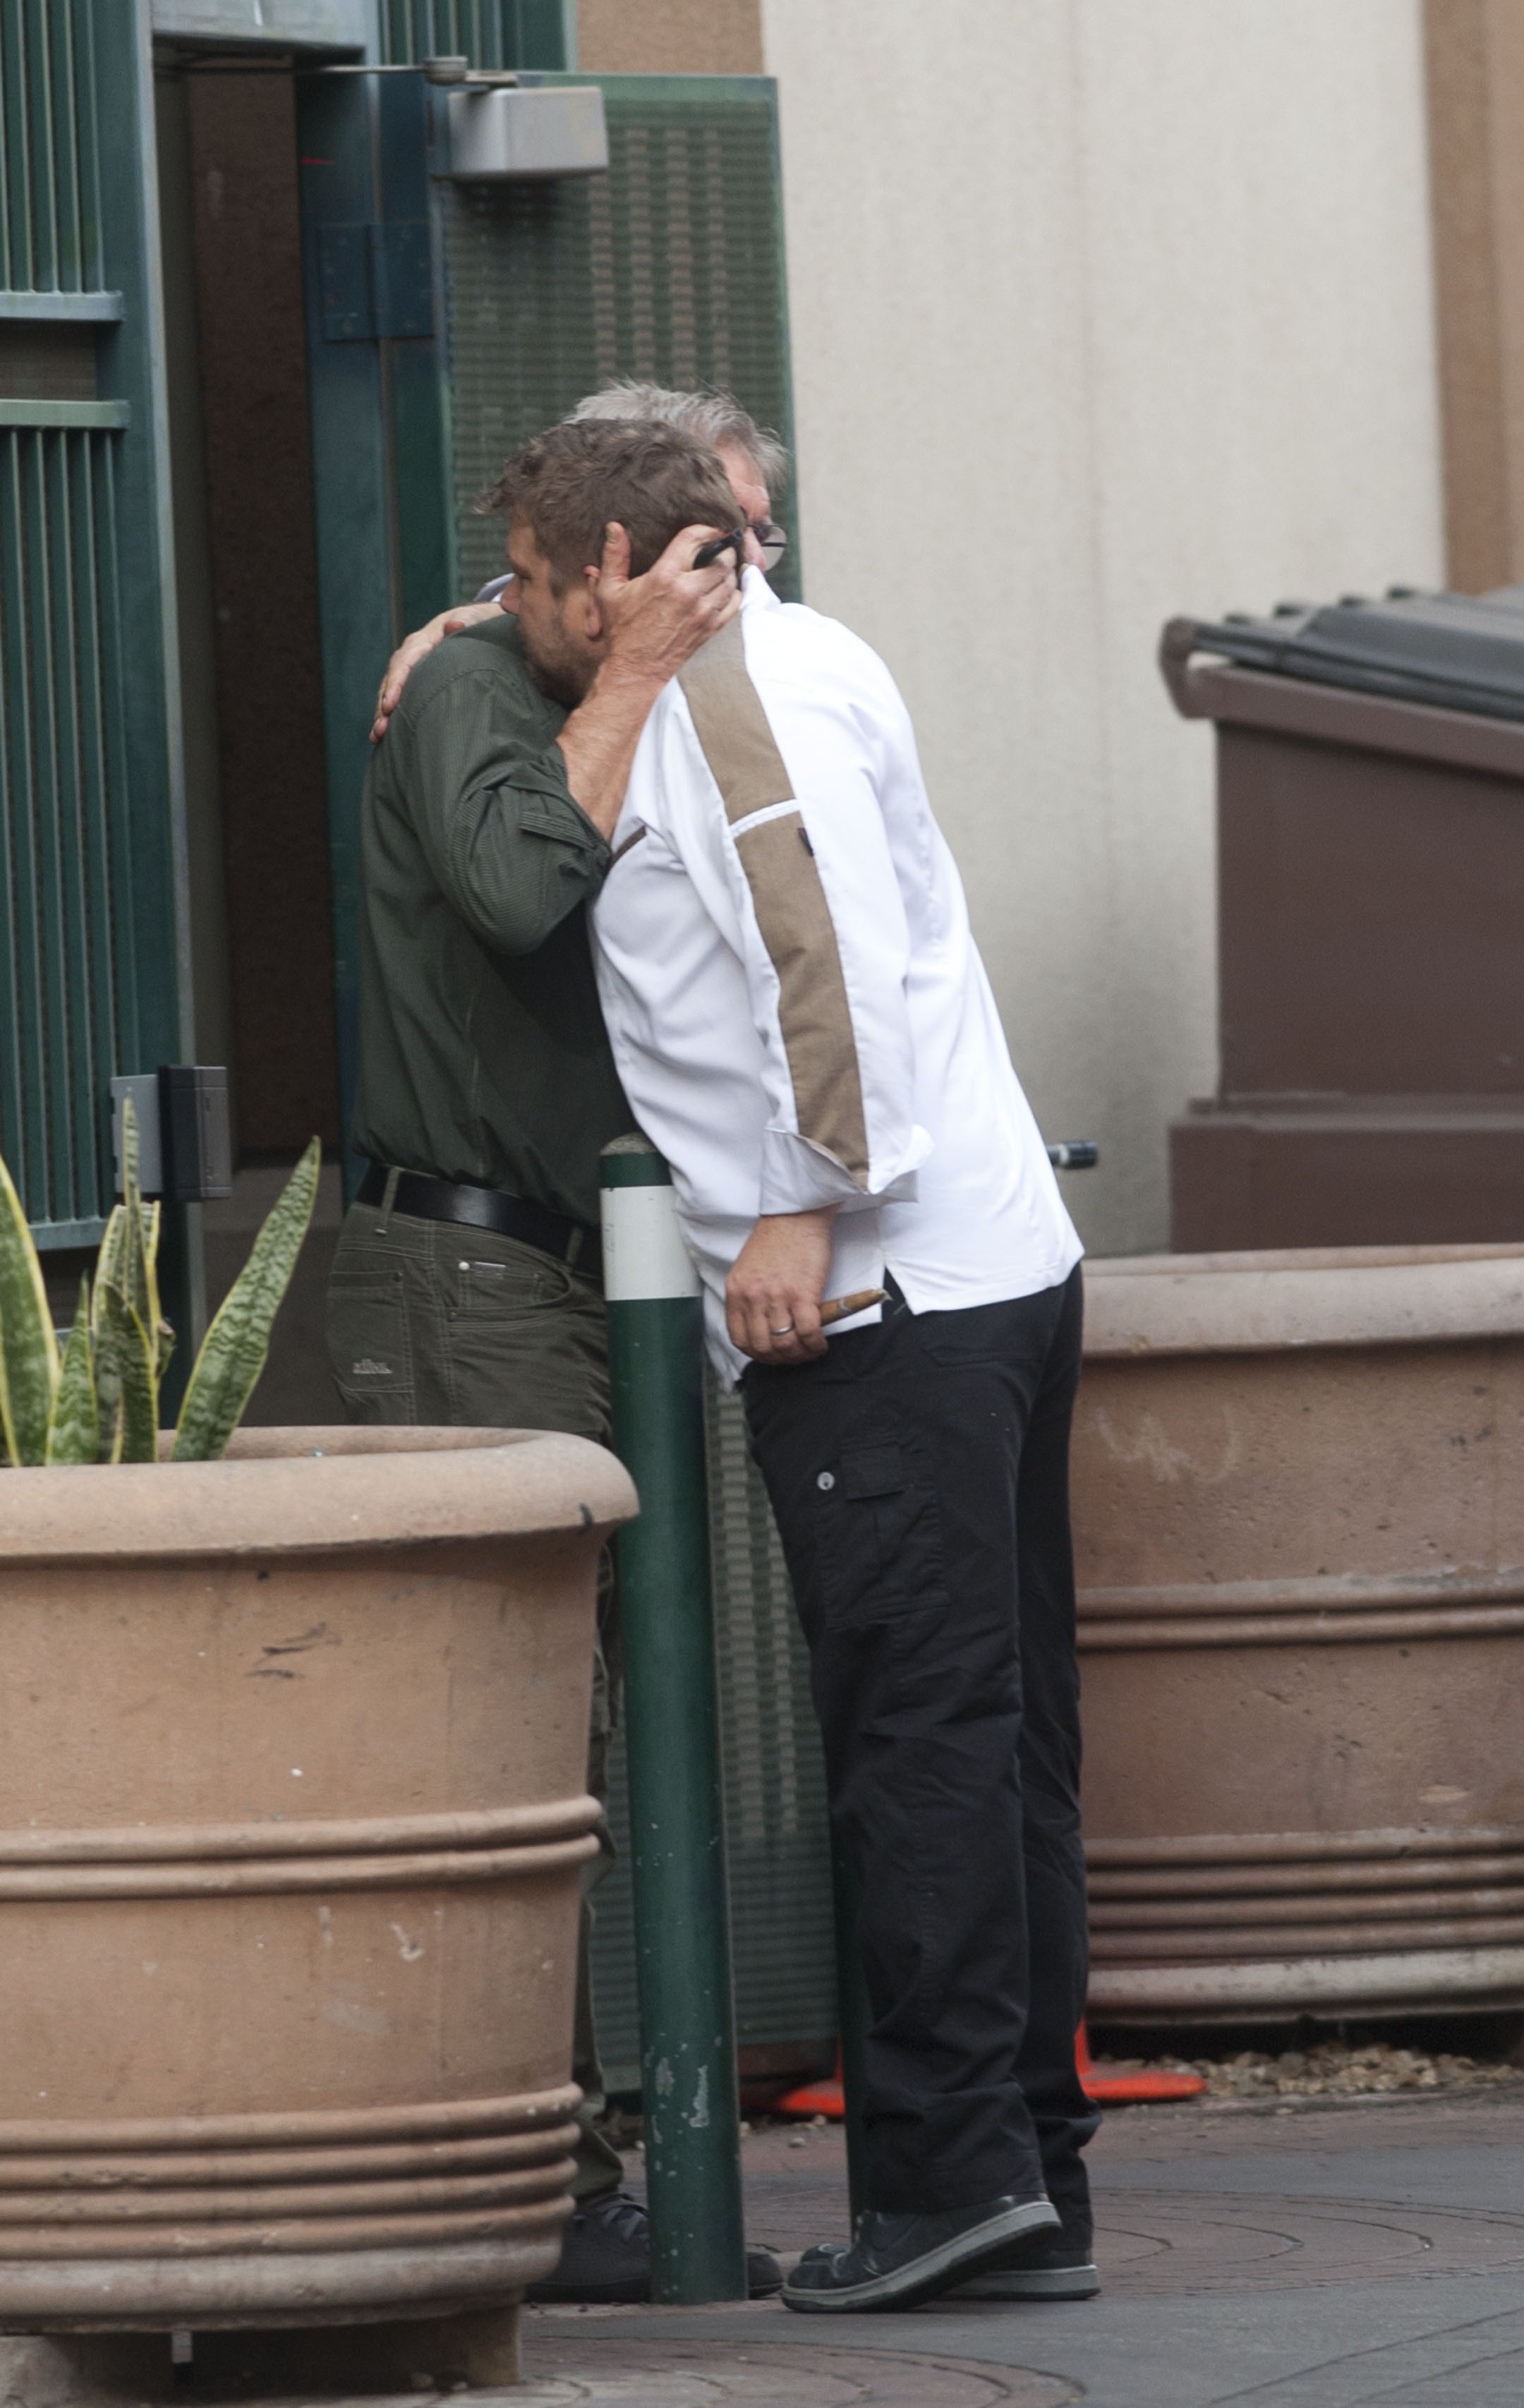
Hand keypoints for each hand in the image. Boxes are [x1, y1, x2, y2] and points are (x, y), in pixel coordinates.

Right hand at [371, 599, 504, 740]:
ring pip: (388, 692)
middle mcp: (408, 656)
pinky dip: (386, 716)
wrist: (467, 624)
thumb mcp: (470, 620)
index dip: (395, 685)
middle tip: (381, 728)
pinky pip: (394, 699)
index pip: (403, 664)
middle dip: (384, 705)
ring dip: (381, 714)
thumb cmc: (470, 625)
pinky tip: (379, 737)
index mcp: (420, 643)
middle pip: (391, 681)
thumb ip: (463, 622)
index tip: (390, 705)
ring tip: (377, 736)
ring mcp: (407, 669)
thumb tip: (454, 625)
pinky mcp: (409, 681)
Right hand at [595, 519, 739, 689]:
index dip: (706, 529)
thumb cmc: (622, 630)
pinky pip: (735, 602)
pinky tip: (724, 588)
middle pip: (721, 558)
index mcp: (664, 577)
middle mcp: (688, 592)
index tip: (708, 529)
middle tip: (717, 547)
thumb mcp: (609, 591)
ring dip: (728, 570)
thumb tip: (615, 527)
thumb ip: (614, 557)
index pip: (695, 539)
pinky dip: (734, 592)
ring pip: (730, 579)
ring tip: (719, 567)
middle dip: (722, 549)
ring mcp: (703, 611)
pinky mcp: (711, 627)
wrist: (637, 669)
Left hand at [726, 1209, 835, 1365]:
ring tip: (810, 1350)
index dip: (756, 1354)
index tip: (770, 1355)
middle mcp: (753, 1297)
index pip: (739, 1338)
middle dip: (780, 1359)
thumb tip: (761, 1325)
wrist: (796, 1215)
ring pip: (785, 1344)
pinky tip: (821, 1343)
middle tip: (794, 1356)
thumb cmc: (776, 1239)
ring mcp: (777, 1296)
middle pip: (762, 1347)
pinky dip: (815, 1344)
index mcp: (736, 1291)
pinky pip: (808, 1332)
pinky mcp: (803, 1293)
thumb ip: (749, 1297)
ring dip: (800, 1355)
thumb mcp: (748, 1269)